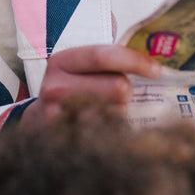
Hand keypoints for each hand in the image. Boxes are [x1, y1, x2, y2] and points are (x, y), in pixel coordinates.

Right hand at [25, 44, 161, 124]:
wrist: (39, 122)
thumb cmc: (71, 88)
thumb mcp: (79, 68)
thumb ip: (108, 59)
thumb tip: (154, 61)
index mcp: (62, 61)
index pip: (104, 55)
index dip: (135, 60)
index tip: (156, 69)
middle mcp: (56, 87)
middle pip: (117, 87)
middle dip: (129, 89)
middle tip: (124, 92)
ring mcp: (59, 115)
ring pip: (116, 111)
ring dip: (121, 110)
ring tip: (108, 108)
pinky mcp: (67, 138)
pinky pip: (109, 131)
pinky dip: (115, 127)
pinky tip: (104, 123)